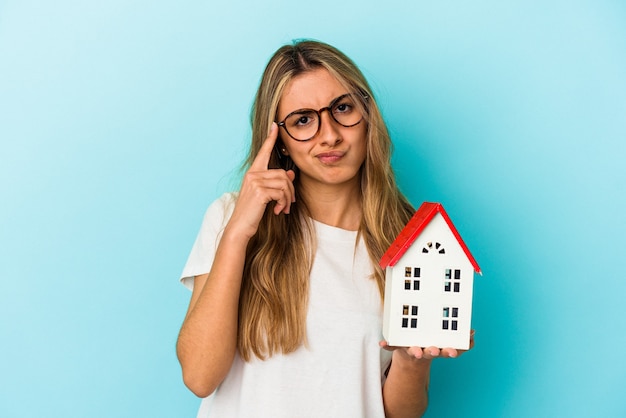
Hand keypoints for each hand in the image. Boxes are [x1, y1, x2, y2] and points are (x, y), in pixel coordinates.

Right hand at [227, 123, 295, 237]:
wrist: (240, 226)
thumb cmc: (252, 212)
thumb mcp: (265, 195)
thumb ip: (276, 183)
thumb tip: (289, 173)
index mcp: (253, 173)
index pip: (263, 152)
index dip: (270, 139)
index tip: (275, 126)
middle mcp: (253, 174)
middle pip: (282, 174)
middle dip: (290, 189)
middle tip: (289, 203)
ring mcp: (255, 182)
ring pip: (284, 183)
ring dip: (288, 198)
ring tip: (284, 208)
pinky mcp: (259, 192)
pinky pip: (281, 193)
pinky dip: (284, 203)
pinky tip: (278, 211)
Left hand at [379, 330, 474, 360]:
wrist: (410, 356)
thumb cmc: (429, 342)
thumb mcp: (445, 342)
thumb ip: (460, 340)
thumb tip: (471, 333)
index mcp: (439, 348)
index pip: (448, 350)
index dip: (452, 351)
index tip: (454, 351)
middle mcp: (427, 350)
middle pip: (432, 352)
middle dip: (434, 351)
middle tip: (435, 350)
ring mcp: (413, 349)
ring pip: (414, 351)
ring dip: (415, 352)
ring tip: (416, 352)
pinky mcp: (400, 347)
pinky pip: (393, 346)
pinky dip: (388, 345)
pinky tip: (382, 343)